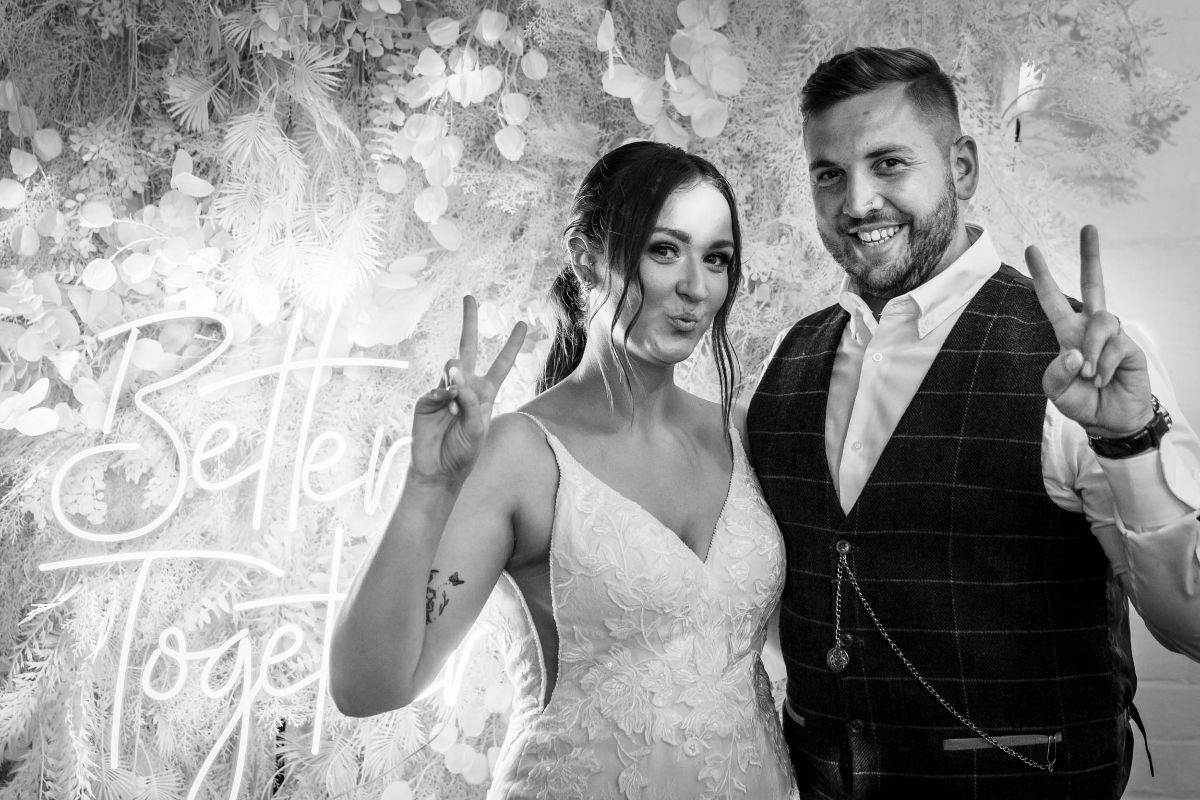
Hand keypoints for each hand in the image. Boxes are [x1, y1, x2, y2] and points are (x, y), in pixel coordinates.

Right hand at [409, 296, 526, 481]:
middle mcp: (465, 387)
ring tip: (455, 395)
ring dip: (456, 376)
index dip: (511, 344)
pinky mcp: (427, 400)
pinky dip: (442, 395)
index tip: (522, 323)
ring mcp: (444, 391)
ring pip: (452, 367)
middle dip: (470, 322)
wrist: (438, 469)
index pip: (501, 364)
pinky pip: (437, 389)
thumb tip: (455, 378)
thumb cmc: (463, 452)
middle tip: (470, 297)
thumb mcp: (476, 430)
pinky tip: (445, 404)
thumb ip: (470, 403)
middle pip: (468, 347)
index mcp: (484, 393)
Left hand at [1025, 225, 1153, 437]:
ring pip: (1102, 321)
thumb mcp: (1056, 391)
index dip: (1043, 276)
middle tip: (1088, 227)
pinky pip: (1115, 346)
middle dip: (1090, 255)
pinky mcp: (1130, 347)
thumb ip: (1057, 373)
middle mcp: (1090, 329)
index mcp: (1067, 333)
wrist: (1110, 421)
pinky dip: (1104, 366)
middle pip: (1093, 284)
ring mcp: (1112, 336)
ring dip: (1093, 352)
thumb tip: (1075, 352)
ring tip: (1090, 376)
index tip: (1031, 249)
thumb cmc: (1081, 402)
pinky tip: (1104, 380)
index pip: (1053, 300)